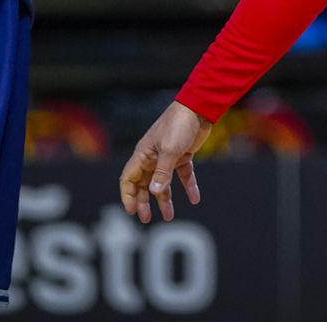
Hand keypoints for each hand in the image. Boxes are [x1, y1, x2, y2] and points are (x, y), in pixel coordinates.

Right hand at [119, 101, 212, 222]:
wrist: (199, 108)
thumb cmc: (179, 125)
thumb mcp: (170, 150)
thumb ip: (162, 172)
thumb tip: (155, 193)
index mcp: (143, 155)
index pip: (128, 179)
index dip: (128, 196)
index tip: (132, 212)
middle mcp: (152, 157)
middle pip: (144, 184)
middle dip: (144, 202)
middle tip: (147, 219)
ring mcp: (167, 156)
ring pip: (163, 183)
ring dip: (164, 199)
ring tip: (169, 216)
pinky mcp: (182, 155)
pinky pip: (183, 174)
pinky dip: (188, 186)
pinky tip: (194, 198)